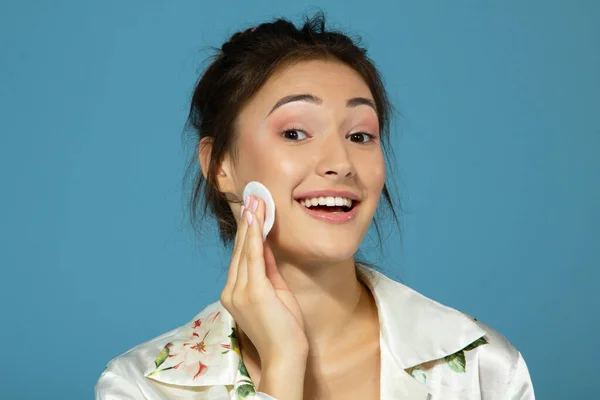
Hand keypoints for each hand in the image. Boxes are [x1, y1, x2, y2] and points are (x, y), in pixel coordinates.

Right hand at [220, 194, 308, 366]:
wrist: (286, 355)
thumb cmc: (283, 328)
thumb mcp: (275, 292)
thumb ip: (267, 269)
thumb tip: (264, 244)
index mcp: (234, 293)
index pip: (241, 256)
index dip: (246, 232)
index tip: (251, 210)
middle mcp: (231, 291)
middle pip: (240, 250)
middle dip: (247, 222)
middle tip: (253, 196)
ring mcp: (239, 291)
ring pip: (244, 250)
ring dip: (251, 223)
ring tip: (255, 201)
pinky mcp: (253, 292)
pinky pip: (253, 258)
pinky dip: (254, 237)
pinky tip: (256, 220)